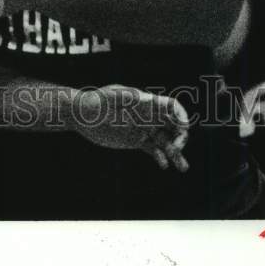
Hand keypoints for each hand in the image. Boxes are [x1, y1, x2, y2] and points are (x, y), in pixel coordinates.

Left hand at [72, 84, 189, 171]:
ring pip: (165, 141)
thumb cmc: (95, 102)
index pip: (170, 107)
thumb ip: (128, 98)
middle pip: (172, 125)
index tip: (183, 128)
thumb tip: (148, 99)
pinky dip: (160, 157)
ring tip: (183, 167)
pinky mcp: (136, 140)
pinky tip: (163, 164)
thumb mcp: (110, 99)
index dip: (181, 116)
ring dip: (176, 153)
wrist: (81, 115)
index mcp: (145, 102)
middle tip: (177, 150)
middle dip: (180, 137)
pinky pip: (153, 149)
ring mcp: (142, 128)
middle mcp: (147, 115)